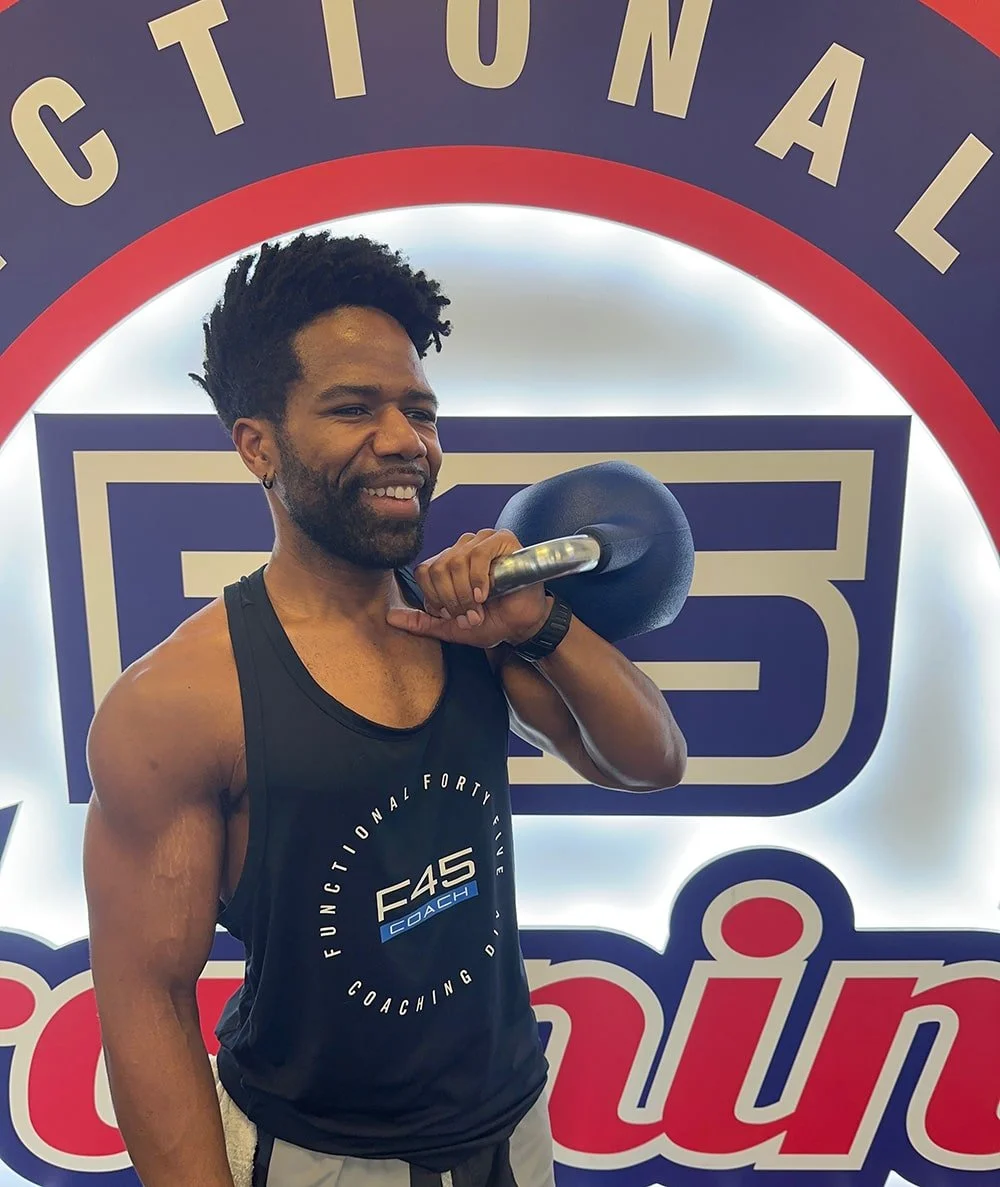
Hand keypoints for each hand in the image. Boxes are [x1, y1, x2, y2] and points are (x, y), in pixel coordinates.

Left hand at [387, 529, 549, 647]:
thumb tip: (391, 617)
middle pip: (438, 567)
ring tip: (479, 606)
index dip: (434, 597)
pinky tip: (486, 593)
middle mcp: (462, 549)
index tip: (452, 614)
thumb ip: (422, 622)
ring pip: (455, 561)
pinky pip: (479, 554)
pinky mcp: (502, 540)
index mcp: (447, 564)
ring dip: (466, 592)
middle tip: (468, 614)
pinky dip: (479, 578)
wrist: (522, 624)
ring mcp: (482, 542)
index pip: (424, 571)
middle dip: (451, 598)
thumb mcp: (451, 626)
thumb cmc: (491, 621)